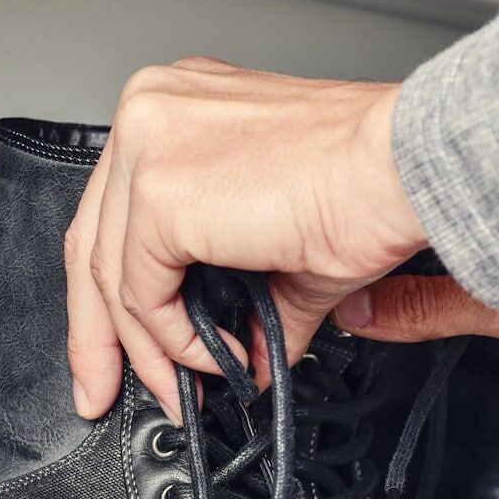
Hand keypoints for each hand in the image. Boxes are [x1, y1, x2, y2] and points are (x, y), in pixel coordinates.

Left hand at [66, 57, 425, 420]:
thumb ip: (245, 298)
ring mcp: (148, 145)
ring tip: (189, 388)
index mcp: (180, 109)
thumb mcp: (283, 246)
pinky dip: (175, 339)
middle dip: (101, 333)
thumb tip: (238, 355)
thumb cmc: (369, 182)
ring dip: (149, 349)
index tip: (115, 350)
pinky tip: (216, 357)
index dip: (111, 291)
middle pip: (94, 241)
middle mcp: (152, 110)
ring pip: (111, 273)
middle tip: (103, 389)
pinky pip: (142, 291)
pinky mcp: (159, 191)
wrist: (404, 170)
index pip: (114, 211)